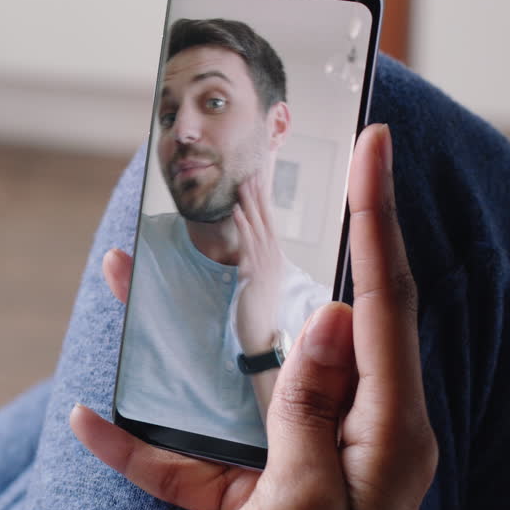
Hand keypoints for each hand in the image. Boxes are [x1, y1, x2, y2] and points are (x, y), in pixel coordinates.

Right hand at [73, 124, 437, 509]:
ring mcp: (296, 466)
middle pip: (304, 326)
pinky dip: (143, 442)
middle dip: (265, 258)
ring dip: (174, 340)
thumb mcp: (302, 507)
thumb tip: (327, 316)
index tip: (374, 138)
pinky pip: (192, 453)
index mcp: (387, 435)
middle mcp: (350, 439)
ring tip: (125, 277)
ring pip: (234, 380)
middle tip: (245, 187)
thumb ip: (311, 410)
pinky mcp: (249, 495)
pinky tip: (92, 425)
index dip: (379, 215)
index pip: (384, 302)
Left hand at [232, 170, 284, 356]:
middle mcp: (274, 258)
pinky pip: (248, 246)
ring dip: (249, 203)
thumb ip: (252, 263)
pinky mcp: (255, 276)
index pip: (269, 222)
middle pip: (266, 219)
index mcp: (274, 258)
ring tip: (242, 182)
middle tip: (251, 170)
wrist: (262, 339)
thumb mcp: (255, 282)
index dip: (262, 200)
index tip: (256, 178)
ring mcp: (266, 266)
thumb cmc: (256, 311)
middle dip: (258, 194)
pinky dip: (243, 227)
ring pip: (258, 227)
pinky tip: (236, 211)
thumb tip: (245, 251)